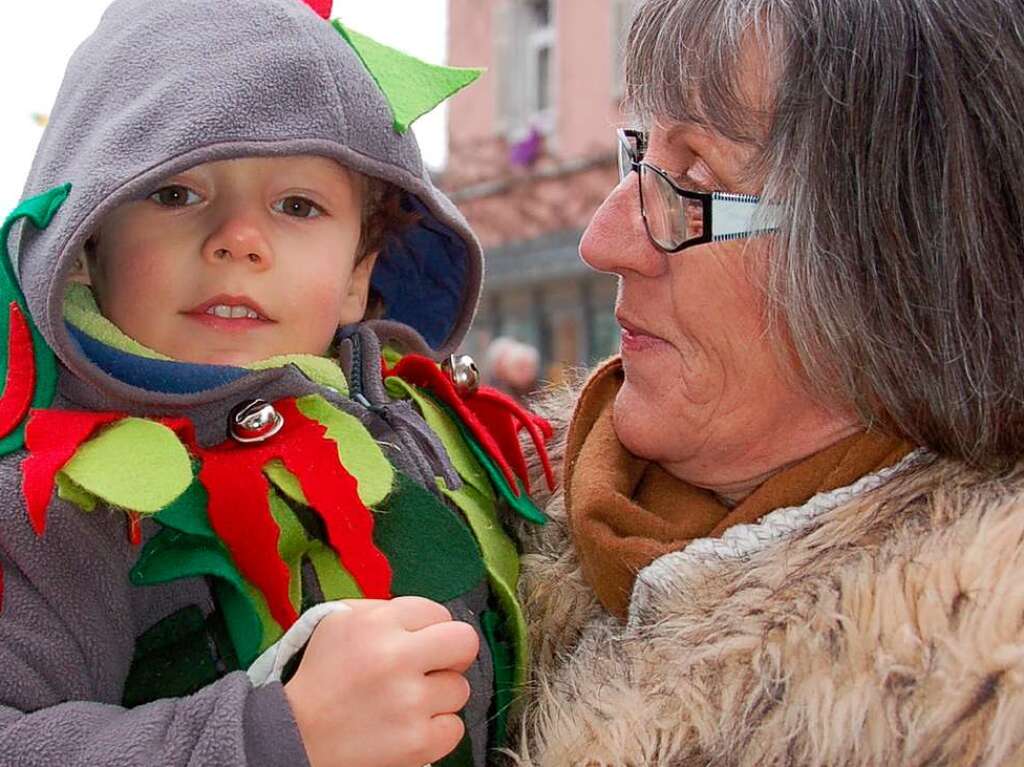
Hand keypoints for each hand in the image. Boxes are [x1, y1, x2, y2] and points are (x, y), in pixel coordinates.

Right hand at [283, 596, 479, 766]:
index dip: (430, 630)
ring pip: (460, 688)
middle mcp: (396, 656)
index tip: (417, 644)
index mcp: (377, 623)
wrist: (293, 736)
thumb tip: (423, 617)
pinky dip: (436, 730)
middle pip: (465, 642)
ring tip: (407, 703)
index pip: (438, 612)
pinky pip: (455, 727)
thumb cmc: (320, 678)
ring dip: (439, 697)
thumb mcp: (338, 624)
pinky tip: (409, 726)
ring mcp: (409, 701)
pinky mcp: (417, 741)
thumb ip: (381, 611)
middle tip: (434, 668)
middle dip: (453, 654)